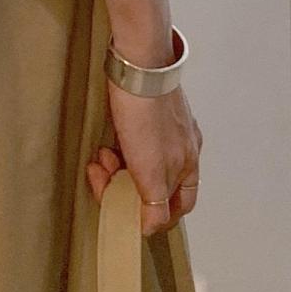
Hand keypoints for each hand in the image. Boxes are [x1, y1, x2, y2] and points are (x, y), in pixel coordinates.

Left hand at [86, 76, 202, 236]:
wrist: (138, 65)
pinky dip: (118, 148)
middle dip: (125, 188)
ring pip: (140, 163)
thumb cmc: (146, 112)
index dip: (151, 217)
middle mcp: (183, 148)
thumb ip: (155, 202)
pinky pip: (133, 142)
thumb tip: (152, 227)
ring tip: (102, 158)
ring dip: (117, 168)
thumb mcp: (151, 169)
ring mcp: (167, 128)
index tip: (125, 214)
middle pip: (154, 184)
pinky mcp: (149, 112)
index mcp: (189, 165)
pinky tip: (106, 143)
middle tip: (105, 179)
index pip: (176, 207)